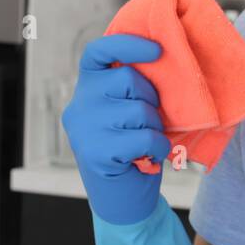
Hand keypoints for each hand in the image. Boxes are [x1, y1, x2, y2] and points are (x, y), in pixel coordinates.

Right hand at [62, 33, 169, 224]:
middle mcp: (79, 105)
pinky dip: (157, 147)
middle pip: (129, 80)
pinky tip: (151, 157)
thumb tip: (165, 60)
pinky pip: (143, 136)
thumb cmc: (135, 148)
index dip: (127, 44)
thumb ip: (134, 88)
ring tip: (147, 142)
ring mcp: (84, 129)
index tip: (157, 50)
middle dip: (151, 100)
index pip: (98, 52)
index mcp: (87, 88)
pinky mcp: (95, 152)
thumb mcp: (130, 111)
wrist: (123, 200)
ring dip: (155, 127)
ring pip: (139, 110)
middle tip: (150, 123)